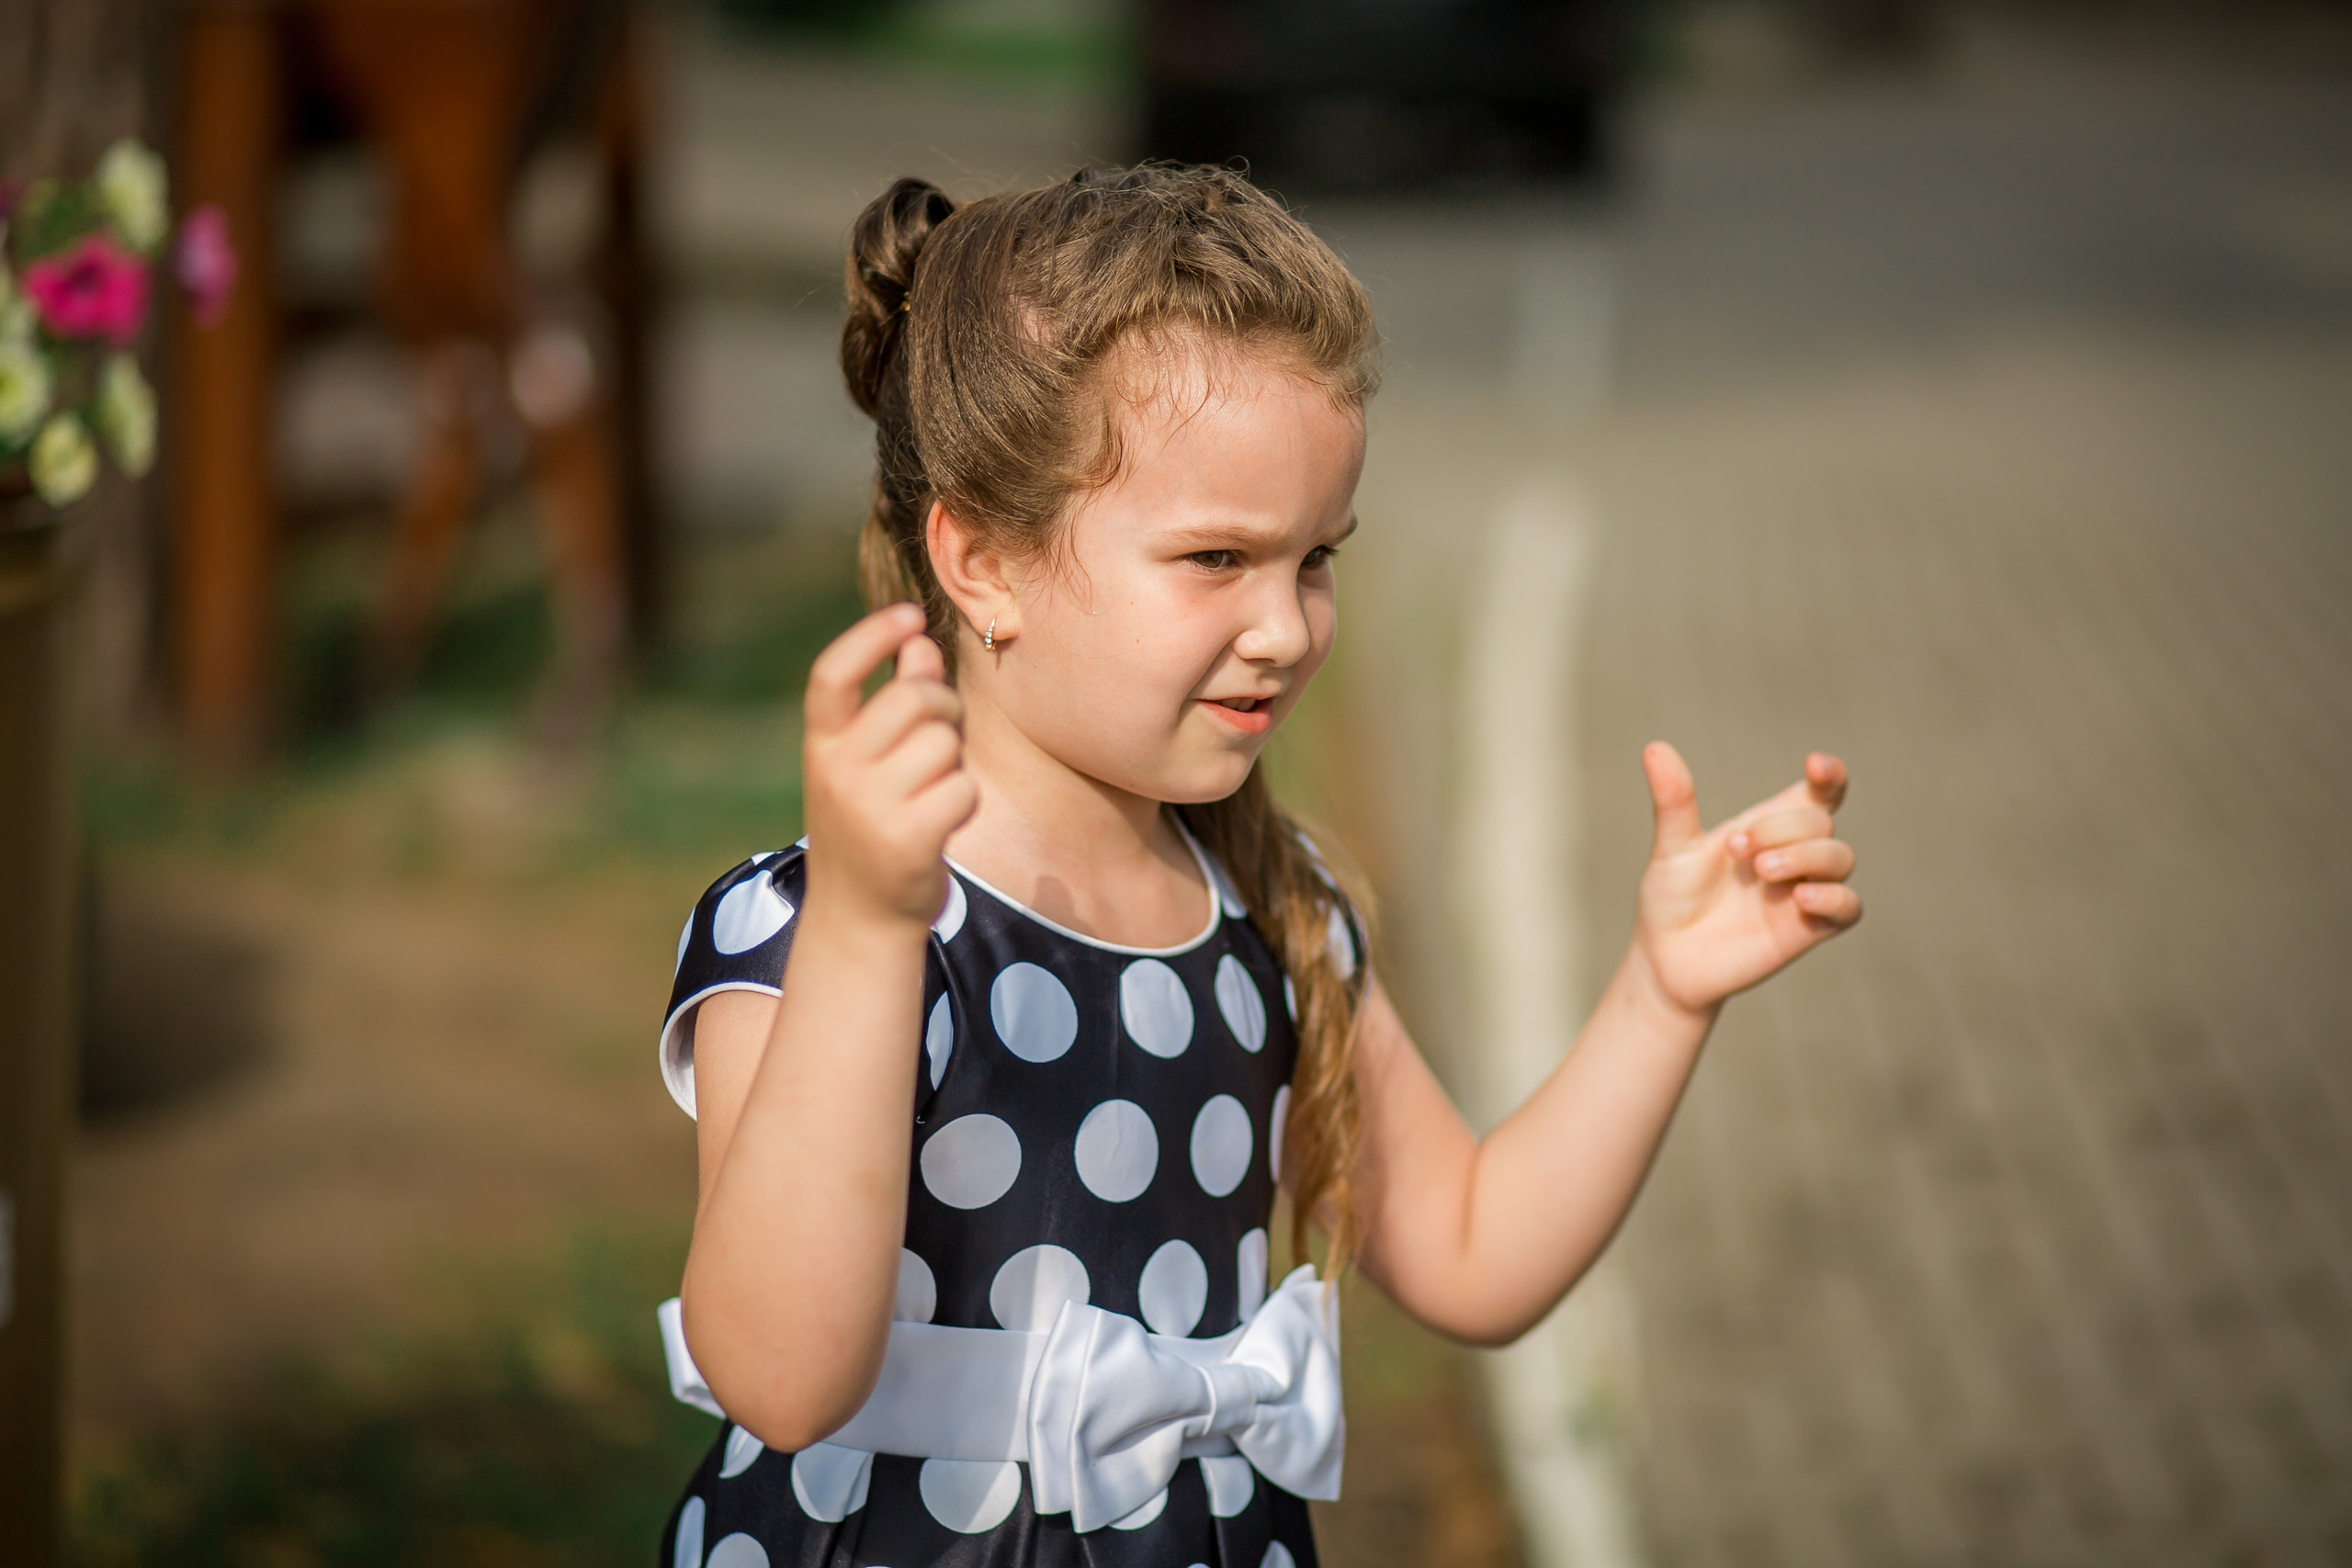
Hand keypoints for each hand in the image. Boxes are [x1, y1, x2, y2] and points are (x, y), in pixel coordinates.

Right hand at [801, 604, 976, 929]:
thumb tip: (921, 643)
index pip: (833, 674)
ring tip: (933, 789)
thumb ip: (893, 702)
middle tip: (946, 733)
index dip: (870, 636)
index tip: (907, 614)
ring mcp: (868, 806)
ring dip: (954, 761)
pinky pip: (962, 788)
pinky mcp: (907, 839)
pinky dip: (964, 801)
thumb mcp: (867, 764)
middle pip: (912, 698)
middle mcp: (836, 771)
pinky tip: (942, 823)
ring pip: (944, 743)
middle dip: (944, 706)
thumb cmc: (871, 827)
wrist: (860, 919)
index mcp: (820, 746)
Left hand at [1630, 742, 1860, 1018]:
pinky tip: (1800, 897)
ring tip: (1762, 870)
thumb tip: (1655, 747)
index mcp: (1768, 828)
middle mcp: (1794, 855)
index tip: (1814, 766)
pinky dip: (1834, 897)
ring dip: (1806, 855)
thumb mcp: (1672, 848)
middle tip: (1737, 849)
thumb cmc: (1672, 900)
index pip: (1818, 794)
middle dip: (1783, 828)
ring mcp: (1804, 892)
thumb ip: (1674, 801)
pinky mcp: (1809, 930)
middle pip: (1821, 822)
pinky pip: (1849, 907)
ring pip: (1840, 858)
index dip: (1830, 775)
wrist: (1665, 960)